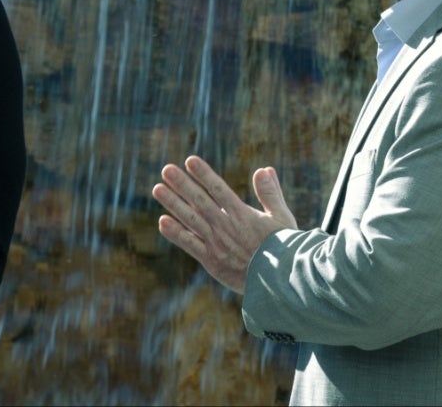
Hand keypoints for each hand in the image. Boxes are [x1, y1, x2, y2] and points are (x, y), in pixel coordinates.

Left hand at [152, 155, 297, 293]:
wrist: (280, 282)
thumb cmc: (284, 249)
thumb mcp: (281, 217)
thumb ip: (270, 193)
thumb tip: (264, 169)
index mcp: (242, 214)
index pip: (218, 189)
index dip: (203, 174)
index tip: (190, 160)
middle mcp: (225, 226)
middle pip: (199, 200)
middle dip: (182, 184)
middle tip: (166, 169)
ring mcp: (216, 243)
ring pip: (190, 219)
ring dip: (173, 203)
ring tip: (157, 188)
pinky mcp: (211, 261)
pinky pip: (190, 244)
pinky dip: (175, 233)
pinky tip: (162, 221)